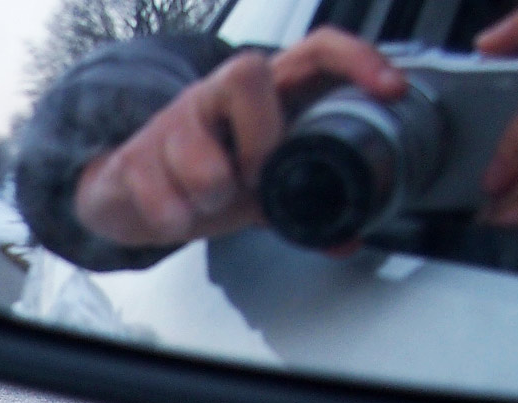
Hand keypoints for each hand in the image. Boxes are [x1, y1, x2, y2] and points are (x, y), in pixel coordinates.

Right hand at [73, 29, 405, 247]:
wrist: (128, 194)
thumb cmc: (200, 180)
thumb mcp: (256, 193)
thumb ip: (298, 208)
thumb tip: (347, 238)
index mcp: (260, 97)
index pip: (314, 50)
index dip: (354, 61)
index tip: (389, 90)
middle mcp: (216, 95)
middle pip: (246, 72)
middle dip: (260, 139)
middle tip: (256, 179)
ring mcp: (174, 120)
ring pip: (198, 148)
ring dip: (211, 193)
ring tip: (208, 203)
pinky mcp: (134, 156)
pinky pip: (160, 192)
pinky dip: (175, 217)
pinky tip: (176, 215)